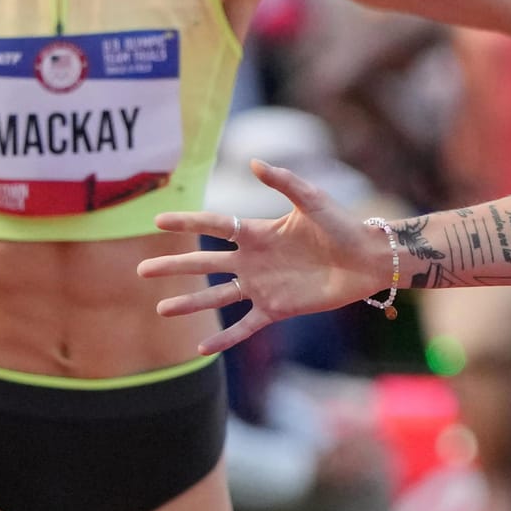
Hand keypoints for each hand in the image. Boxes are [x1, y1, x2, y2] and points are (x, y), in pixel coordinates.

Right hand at [140, 160, 389, 354]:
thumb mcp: (313, 200)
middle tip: (141, 270)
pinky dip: (224, 338)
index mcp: (260, 232)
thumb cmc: (344, 226)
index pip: (215, 226)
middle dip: (174, 267)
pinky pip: (245, 326)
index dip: (188, 222)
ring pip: (218, 296)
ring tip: (160, 309)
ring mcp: (263, 286)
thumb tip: (252, 162)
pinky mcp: (277, 308)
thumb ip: (284, 182)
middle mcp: (255, 260)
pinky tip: (200, 349)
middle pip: (206, 264)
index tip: (158, 220)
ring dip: (190, 304)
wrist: (369, 259)